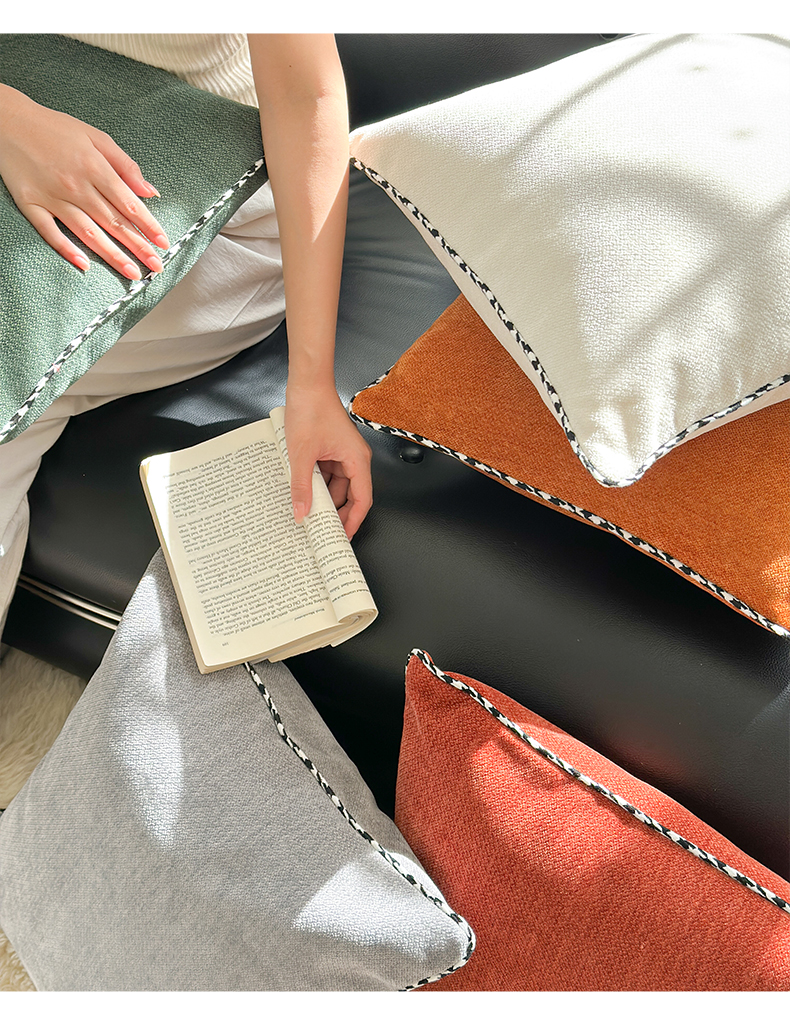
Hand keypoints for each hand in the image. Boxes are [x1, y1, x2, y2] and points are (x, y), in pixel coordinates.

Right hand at [0, 85, 168, 279]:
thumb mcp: (95, 136)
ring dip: (112, 255)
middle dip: (138, 247)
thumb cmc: (56, 128)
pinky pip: (50, 232)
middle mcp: (76, 185)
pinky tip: (85, 265)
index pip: (129, 204)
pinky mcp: (30, 203)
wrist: (8, 119)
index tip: (163, 243)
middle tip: (156, 266)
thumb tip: (150, 192)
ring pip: (87, 232)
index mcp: (94, 167)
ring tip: (132, 272)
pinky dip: (67, 249)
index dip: (148, 226)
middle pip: (113, 222)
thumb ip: (125, 165)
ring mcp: (52, 197)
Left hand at [285, 384, 372, 539]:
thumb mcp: (301, 454)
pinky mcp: (332, 450)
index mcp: (358, 459)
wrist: (306, 385)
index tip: (345, 536)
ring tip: (310, 513)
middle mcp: (355, 458)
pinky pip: (328, 475)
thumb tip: (302, 511)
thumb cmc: (312, 409)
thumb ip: (301, 487)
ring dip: (325, 498)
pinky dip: (318, 485)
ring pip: (337, 486)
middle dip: (338, 513)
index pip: (363, 499)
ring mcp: (343, 454)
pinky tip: (304, 492)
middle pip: (351, 495)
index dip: (354, 521)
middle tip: (324, 531)